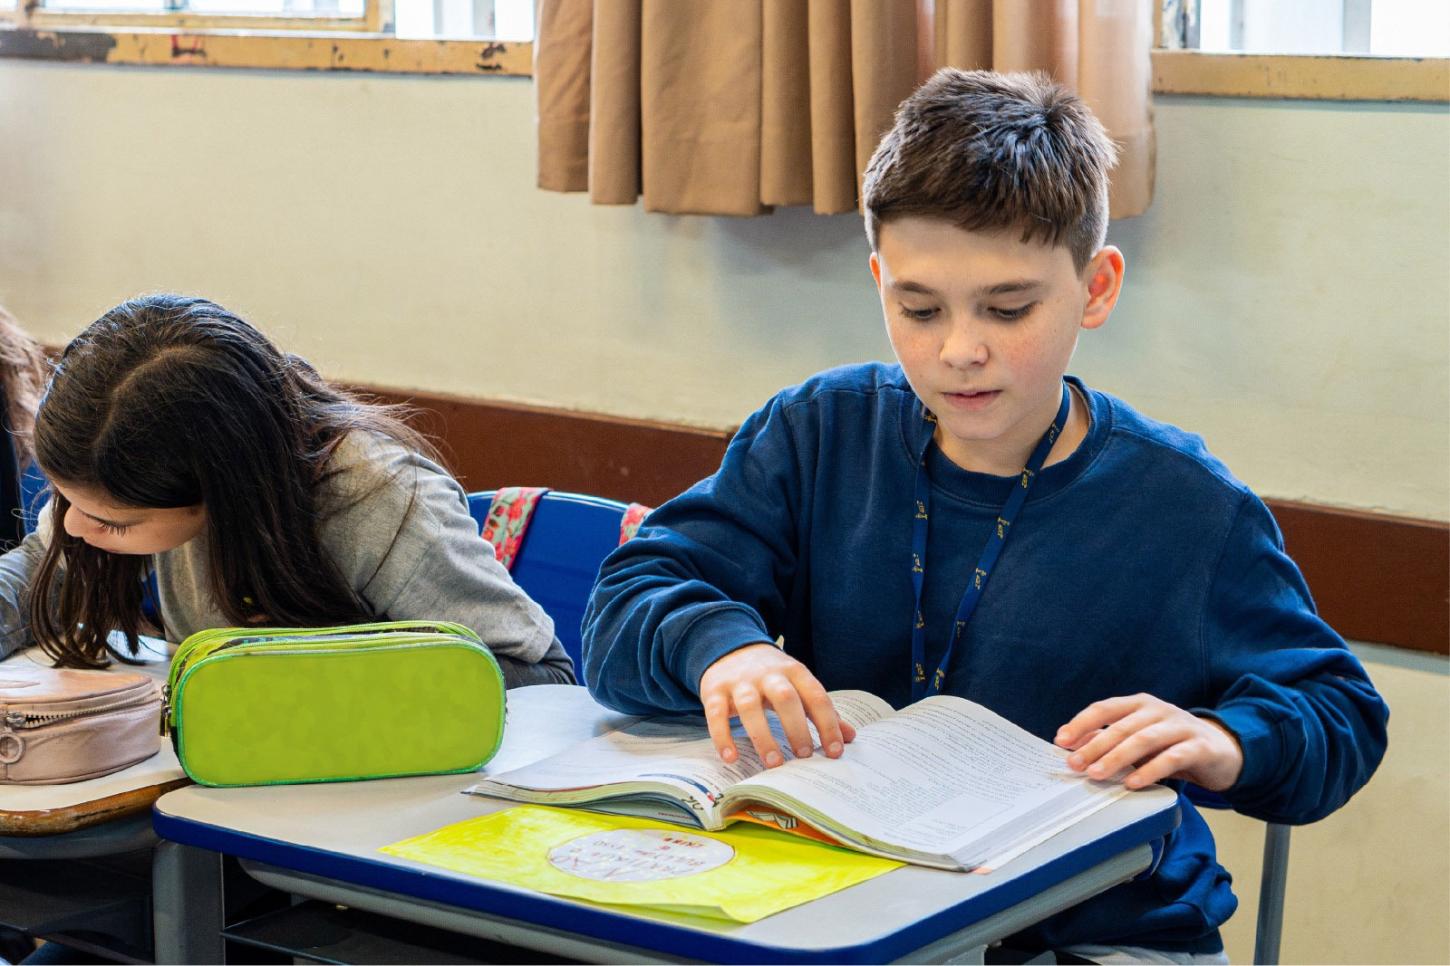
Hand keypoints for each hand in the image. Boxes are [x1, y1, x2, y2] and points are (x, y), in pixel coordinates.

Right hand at [698, 643, 855, 767]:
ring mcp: (739, 681)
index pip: (816, 696)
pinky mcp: (714, 690)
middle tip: (804, 756)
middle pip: (784, 698)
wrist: (729, 647)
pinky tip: (731, 758)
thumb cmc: (770, 675)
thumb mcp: (797, 684)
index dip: (828, 724)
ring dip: (762, 736)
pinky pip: (716, 714)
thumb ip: (820, 710)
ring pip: (750, 706)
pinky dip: (723, 737)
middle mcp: (767, 674)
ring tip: (774, 764)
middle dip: (796, 728)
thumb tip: (850, 737)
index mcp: (793, 671)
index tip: (835, 751)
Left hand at [1055, 693, 1243, 791]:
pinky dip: (1150, 770)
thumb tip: (1072, 746)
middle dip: (1095, 745)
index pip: (1105, 708)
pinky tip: (1133, 783)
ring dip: (1117, 757)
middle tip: (1075, 764)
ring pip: (1144, 739)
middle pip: (1121, 726)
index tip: (1061, 740)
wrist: (1222, 751)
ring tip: (1097, 774)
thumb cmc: (1172, 745)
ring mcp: (1180, 726)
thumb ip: (1109, 739)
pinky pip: (1172, 757)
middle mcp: (1159, 710)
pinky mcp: (1199, 746)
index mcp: (1140, 705)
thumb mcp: (1139, 739)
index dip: (1082, 723)